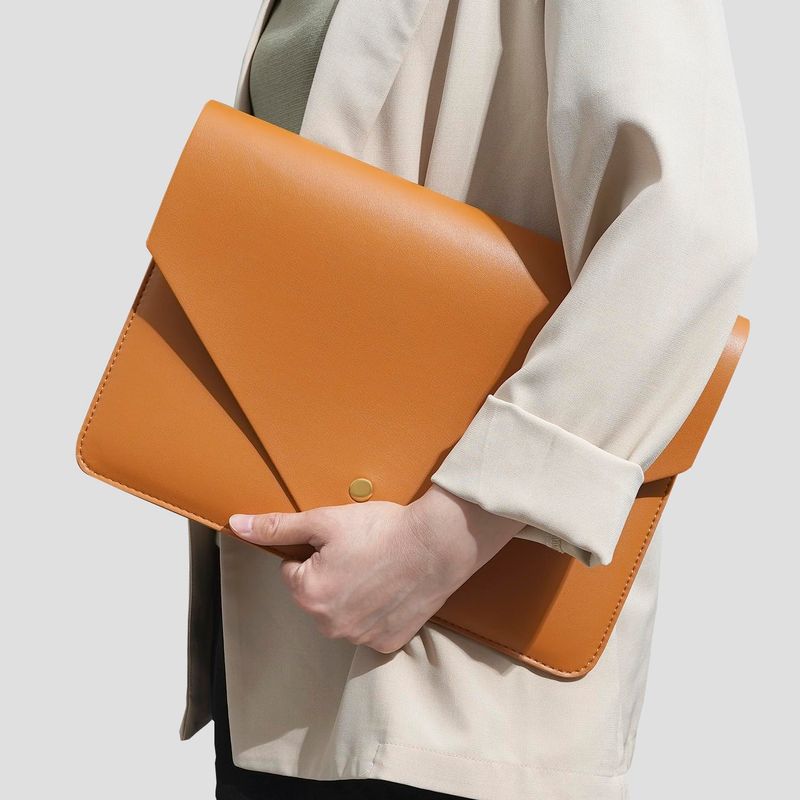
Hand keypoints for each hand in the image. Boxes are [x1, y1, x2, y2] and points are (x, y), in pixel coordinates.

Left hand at [228, 485, 525, 653]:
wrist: (438, 544)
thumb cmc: (381, 529)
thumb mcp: (324, 520)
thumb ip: (277, 526)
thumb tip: (236, 524)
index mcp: (308, 594)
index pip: (293, 571)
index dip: (315, 553)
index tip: (341, 543)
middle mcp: (329, 625)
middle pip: (316, 595)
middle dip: (331, 575)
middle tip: (361, 553)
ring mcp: (360, 638)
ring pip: (341, 612)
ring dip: (353, 594)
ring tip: (379, 568)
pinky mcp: (387, 644)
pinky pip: (370, 627)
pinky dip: (377, 611)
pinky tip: (392, 589)